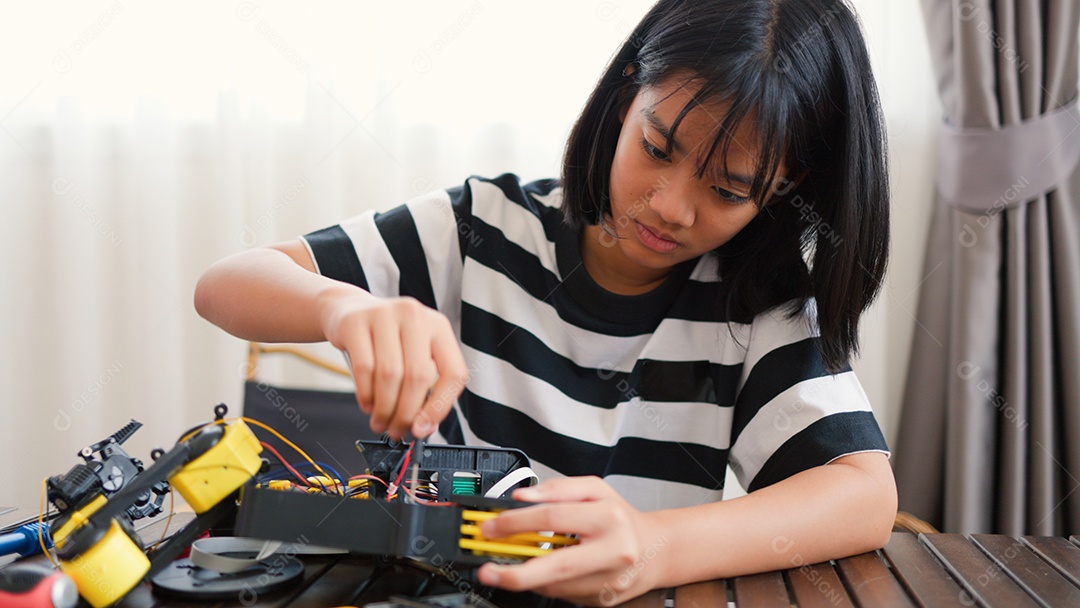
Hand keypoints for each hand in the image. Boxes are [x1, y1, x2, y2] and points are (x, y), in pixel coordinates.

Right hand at [318, 291, 467, 438]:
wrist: (350, 310)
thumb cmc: (387, 341)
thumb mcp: (413, 355)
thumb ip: (426, 388)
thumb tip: (424, 427)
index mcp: (438, 326)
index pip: (454, 372)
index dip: (440, 406)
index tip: (424, 428)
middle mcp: (415, 316)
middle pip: (418, 376)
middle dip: (406, 413)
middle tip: (396, 430)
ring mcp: (384, 315)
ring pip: (390, 375)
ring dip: (384, 408)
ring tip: (380, 421)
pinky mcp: (356, 322)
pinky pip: (363, 368)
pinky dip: (366, 395)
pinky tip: (367, 404)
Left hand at [477, 477, 666, 605]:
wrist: (655, 550)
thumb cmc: (621, 518)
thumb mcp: (595, 489)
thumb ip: (557, 489)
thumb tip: (522, 497)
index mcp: (608, 518)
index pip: (551, 518)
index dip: (515, 523)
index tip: (492, 528)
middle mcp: (611, 552)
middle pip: (553, 567)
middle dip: (514, 573)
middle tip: (487, 571)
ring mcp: (608, 581)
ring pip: (555, 585)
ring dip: (528, 577)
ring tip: (519, 564)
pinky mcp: (603, 601)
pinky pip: (563, 594)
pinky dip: (548, 583)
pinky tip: (550, 570)